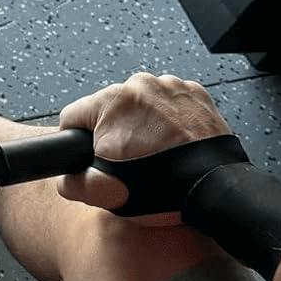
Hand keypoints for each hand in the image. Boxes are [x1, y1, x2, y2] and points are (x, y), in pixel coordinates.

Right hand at [57, 74, 232, 224]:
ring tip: (156, 157)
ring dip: (142, 127)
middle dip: (113, 135)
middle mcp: (142, 85)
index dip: (76, 143)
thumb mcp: (104, 194)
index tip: (91, 157)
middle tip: (129, 164)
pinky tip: (174, 147)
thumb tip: (66, 177)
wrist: (215, 191)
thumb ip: (71, 182)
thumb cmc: (165, 190)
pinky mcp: (195, 95)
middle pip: (109, 110)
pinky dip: (169, 123)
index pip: (72, 117)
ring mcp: (172, 87)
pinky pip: (170, 106)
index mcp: (112, 101)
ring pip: (141, 107)